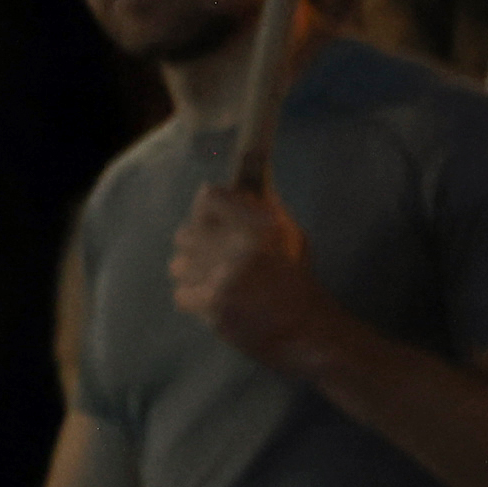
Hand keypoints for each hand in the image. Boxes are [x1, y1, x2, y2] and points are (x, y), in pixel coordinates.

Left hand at [167, 185, 337, 375]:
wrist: (308, 331)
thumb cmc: (293, 277)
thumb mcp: (286, 230)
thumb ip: (259, 198)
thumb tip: (243, 155)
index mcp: (263, 222)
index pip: (207, 197)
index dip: (207, 211)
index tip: (218, 225)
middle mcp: (244, 243)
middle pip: (185, 234)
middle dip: (198, 249)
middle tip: (221, 263)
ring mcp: (227, 274)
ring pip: (179, 266)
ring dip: (195, 277)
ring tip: (221, 286)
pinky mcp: (216, 303)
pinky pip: (183, 294)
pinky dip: (197, 302)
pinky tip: (220, 305)